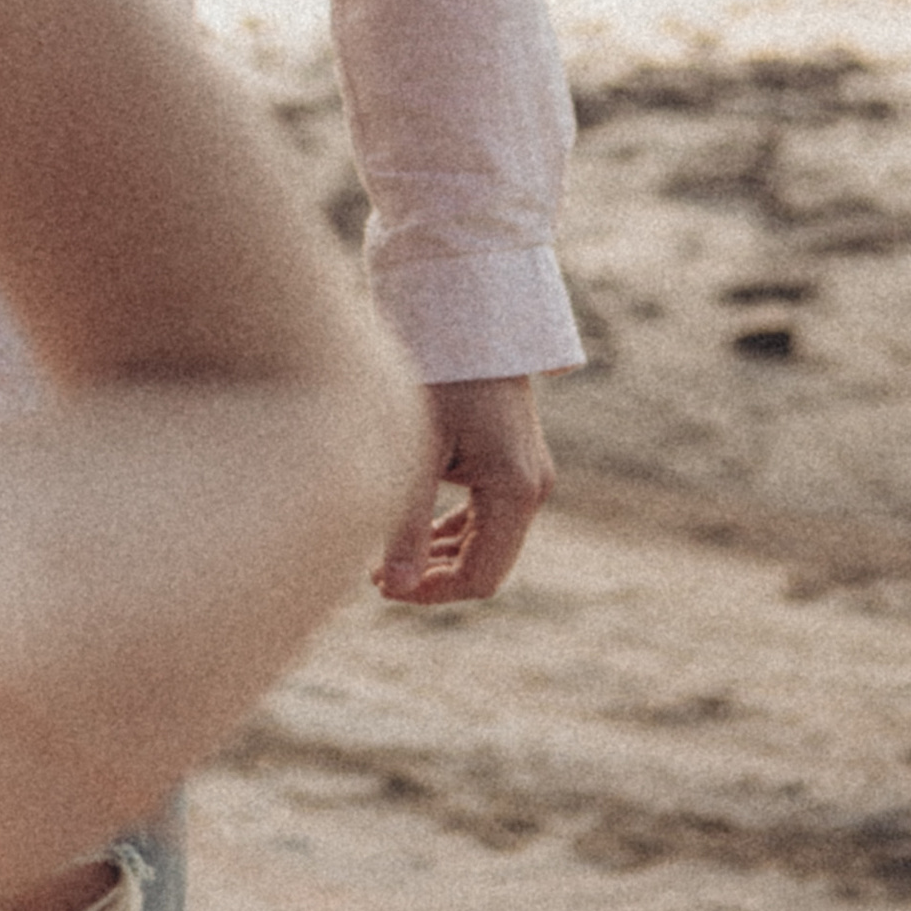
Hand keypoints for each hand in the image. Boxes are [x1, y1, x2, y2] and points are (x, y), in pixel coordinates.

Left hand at [372, 374, 552, 604]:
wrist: (467, 318)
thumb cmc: (439, 374)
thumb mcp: (418, 450)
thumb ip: (409, 522)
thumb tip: (396, 586)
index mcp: (516, 489)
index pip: (481, 576)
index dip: (433, 591)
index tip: (384, 586)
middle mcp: (533, 487)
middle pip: (487, 563)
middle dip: (434, 577)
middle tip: (377, 577)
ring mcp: (528, 475)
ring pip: (487, 542)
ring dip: (441, 556)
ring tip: (387, 560)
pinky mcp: (515, 463)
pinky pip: (487, 515)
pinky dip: (453, 531)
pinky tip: (414, 533)